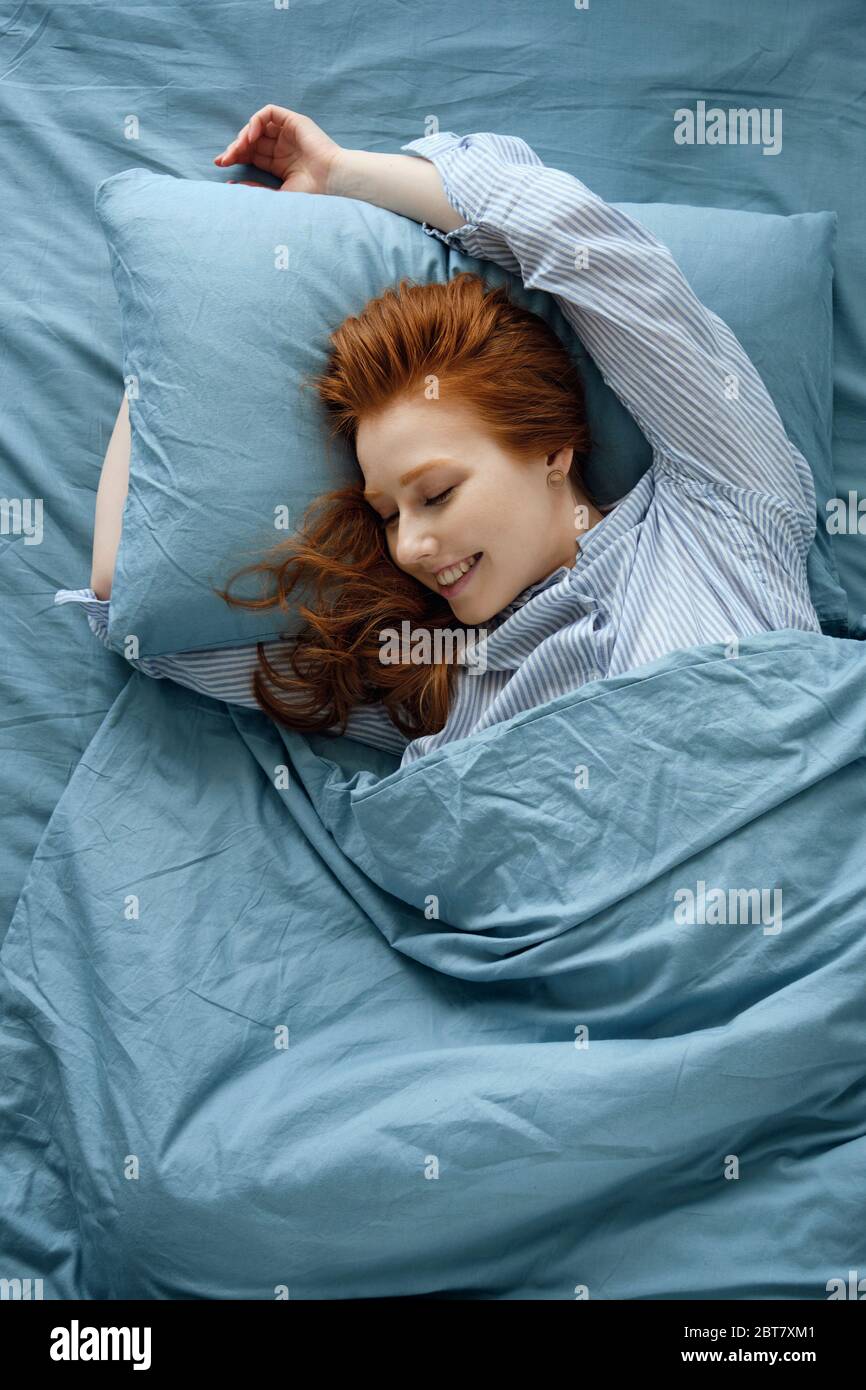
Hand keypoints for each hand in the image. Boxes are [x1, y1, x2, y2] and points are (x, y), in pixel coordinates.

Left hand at [213, 106, 343, 194]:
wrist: (332, 180)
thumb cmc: (311, 192)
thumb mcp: (278, 193)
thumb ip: (256, 188)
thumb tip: (230, 185)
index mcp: (279, 163)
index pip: (251, 154)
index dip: (235, 156)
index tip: (220, 164)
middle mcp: (282, 146)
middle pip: (251, 140)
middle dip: (235, 148)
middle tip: (225, 159)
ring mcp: (287, 132)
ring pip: (256, 125)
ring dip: (243, 135)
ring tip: (238, 149)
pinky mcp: (293, 121)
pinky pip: (268, 112)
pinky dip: (256, 121)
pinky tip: (250, 136)